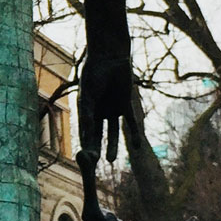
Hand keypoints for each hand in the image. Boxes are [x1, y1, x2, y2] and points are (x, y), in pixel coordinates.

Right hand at [78, 40, 135, 163]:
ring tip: (111, 161)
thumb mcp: (88, 95)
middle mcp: (99, 112)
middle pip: (98, 136)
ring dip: (113, 146)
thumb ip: (88, 114)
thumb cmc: (94, 72)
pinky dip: (134, 134)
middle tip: (94, 165)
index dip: (84, 145)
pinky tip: (137, 147)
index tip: (83, 160)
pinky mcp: (125, 105)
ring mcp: (112, 109)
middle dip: (96, 150)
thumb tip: (86, 136)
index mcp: (86, 111)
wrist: (109, 56)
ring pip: (113, 132)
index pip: (85, 132)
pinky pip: (131, 122)